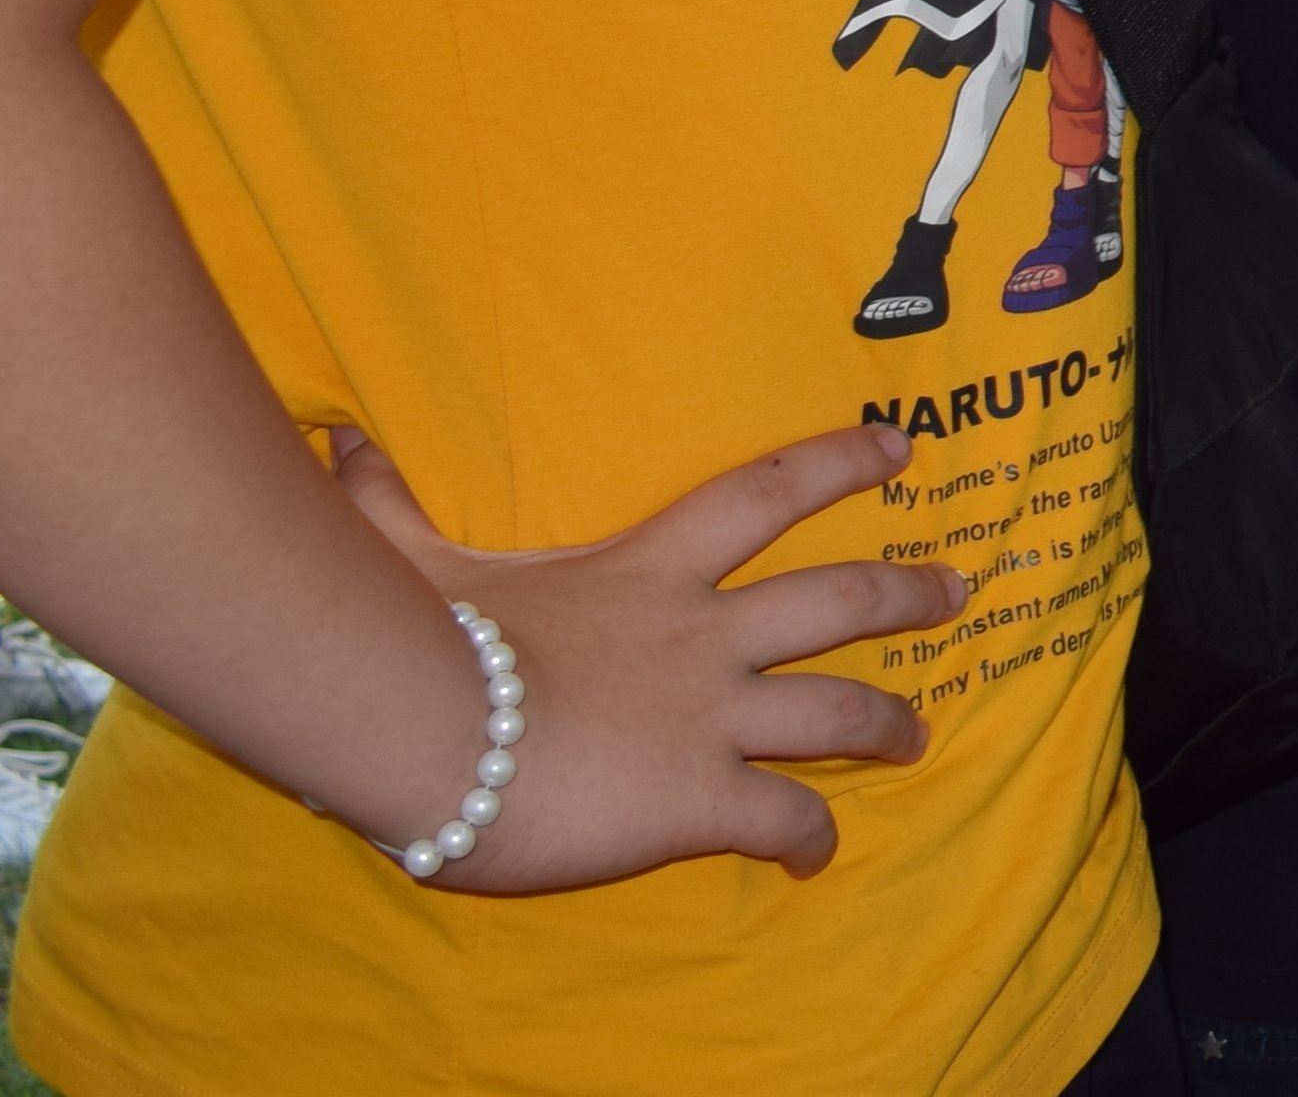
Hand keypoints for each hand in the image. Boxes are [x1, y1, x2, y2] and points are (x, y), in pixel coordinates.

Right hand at [329, 420, 961, 888]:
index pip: (768, 492)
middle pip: (838, 601)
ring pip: (838, 712)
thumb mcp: (405, 558)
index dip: (841, 462)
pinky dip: (809, 835)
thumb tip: (337, 443)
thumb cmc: (414, 639)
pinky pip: (783, 817)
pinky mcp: (698, 797)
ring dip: (888, 722)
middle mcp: (702, 635)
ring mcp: (710, 716)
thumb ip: (386, 504)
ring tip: (918, 735)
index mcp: (649, 569)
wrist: (425, 726)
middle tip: (960, 591)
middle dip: (908, 595)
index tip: (900, 448)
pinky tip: (816, 853)